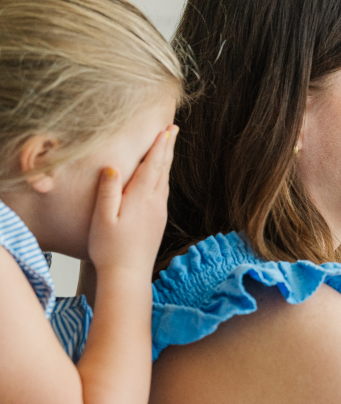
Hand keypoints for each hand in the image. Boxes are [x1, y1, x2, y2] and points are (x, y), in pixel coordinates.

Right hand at [87, 126, 176, 276]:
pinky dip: (164, 177)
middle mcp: (154, 203)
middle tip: (173, 128)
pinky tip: (161, 177)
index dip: (159, 146)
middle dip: (167, 147)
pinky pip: (163, 192)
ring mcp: (159, 212)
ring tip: (168, 146)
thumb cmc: (110, 248)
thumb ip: (108, 191)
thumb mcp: (103, 218)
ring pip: (165, 180)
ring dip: (167, 160)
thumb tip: (113, 166)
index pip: (152, 165)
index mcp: (140, 198)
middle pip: (163, 168)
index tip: (166, 128)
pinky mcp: (158, 221)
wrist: (128, 275)